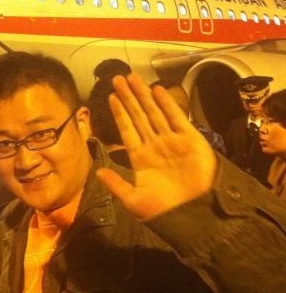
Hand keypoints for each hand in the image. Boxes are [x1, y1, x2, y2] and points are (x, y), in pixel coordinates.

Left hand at [97, 74, 216, 219]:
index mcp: (141, 158)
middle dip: (129, 97)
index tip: (111, 97)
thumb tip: (98, 172)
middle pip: (139, 116)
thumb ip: (117, 185)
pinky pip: (176, 117)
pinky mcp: (189, 139)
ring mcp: (172, 141)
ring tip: (133, 78)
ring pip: (154, 112)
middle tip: (118, 79)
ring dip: (143, 95)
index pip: (127, 130)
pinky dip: (166, 103)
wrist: (194, 215)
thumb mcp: (134, 201)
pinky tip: (156, 90)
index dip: (120, 113)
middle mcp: (155, 146)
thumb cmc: (163, 211)